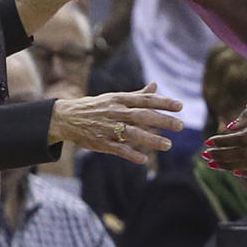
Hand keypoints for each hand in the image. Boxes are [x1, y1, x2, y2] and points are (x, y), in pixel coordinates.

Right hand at [49, 81, 183, 164]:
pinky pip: (117, 148)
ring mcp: (108, 127)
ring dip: (150, 139)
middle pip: (142, 115)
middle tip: (180, 125)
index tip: (180, 106)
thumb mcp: (115, 97)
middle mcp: (115, 111)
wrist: (67, 117)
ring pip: (132, 133)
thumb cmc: (96, 106)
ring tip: (168, 145)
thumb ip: (137, 95)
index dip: (163, 102)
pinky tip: (143, 160)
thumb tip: (155, 85)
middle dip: (162, 120)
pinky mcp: (100, 142)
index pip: (145, 99)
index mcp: (120, 99)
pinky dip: (130, 154)